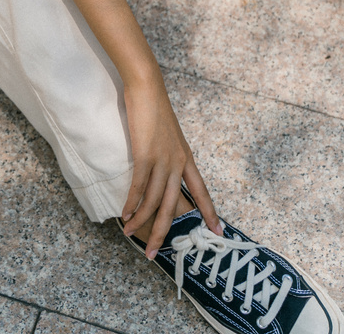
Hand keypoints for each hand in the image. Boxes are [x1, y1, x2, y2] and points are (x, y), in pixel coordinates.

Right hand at [121, 75, 221, 257]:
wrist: (147, 87)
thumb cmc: (155, 108)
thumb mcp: (168, 134)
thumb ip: (168, 153)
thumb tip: (162, 167)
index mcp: (186, 157)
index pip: (202, 190)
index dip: (209, 212)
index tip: (218, 232)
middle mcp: (178, 162)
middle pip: (173, 206)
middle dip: (165, 232)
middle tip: (155, 255)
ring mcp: (162, 159)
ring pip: (154, 201)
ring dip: (141, 221)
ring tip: (129, 233)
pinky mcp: (145, 154)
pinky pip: (139, 187)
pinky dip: (131, 203)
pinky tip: (125, 214)